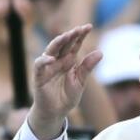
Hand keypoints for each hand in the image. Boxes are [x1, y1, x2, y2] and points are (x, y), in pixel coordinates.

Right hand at [28, 25, 102, 139]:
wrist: (56, 112)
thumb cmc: (67, 96)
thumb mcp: (81, 81)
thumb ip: (88, 67)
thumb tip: (100, 52)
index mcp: (69, 60)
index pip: (74, 44)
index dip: (80, 35)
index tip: (88, 26)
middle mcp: (58, 61)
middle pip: (63, 44)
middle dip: (70, 35)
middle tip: (79, 29)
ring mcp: (48, 67)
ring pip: (50, 50)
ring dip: (58, 42)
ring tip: (67, 36)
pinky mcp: (39, 76)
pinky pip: (39, 65)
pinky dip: (44, 61)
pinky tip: (52, 58)